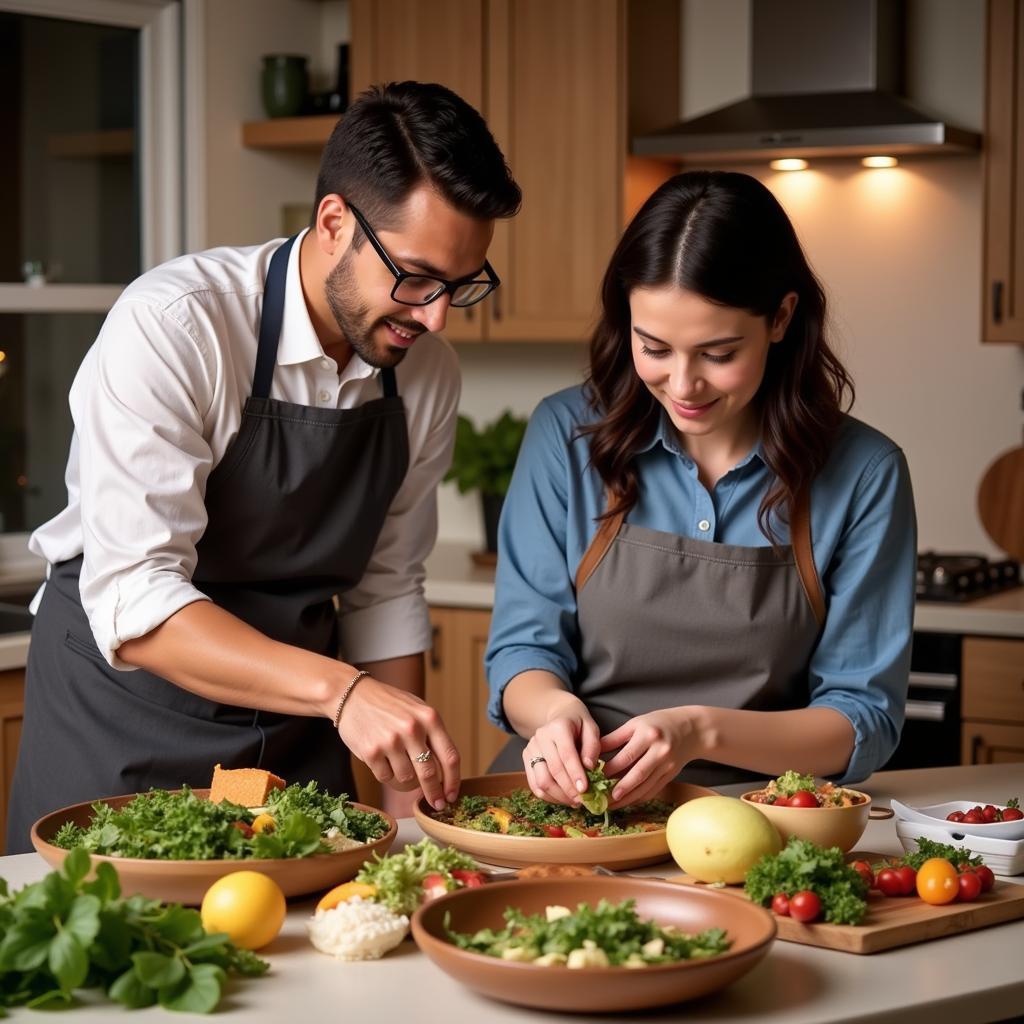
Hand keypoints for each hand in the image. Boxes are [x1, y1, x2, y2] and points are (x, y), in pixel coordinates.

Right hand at [336, 676, 459, 811]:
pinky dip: (386, 773)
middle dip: (435, 794)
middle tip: (437, 804)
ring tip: (395, 760)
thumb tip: (445, 772)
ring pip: (407, 778)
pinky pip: (385, 777)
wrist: (352, 695)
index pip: (450, 756)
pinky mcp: (371, 751)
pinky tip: (381, 758)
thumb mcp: (417, 710)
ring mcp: (391, 741)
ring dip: (404, 777)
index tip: (452, 795)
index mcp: (429, 718)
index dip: (453, 781)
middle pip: (430, 773)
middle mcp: (412, 729)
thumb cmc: (388, 704)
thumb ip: (432, 734)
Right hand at [522, 692, 600, 805]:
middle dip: (568, 789)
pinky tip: (563, 798)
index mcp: (558, 727)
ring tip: (575, 801)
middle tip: (583, 801)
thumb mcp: (591, 728)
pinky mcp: (526, 759)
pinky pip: (534, 784)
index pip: (566, 754)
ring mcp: (531, 748)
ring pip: (541, 781)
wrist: (559, 715)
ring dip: (559, 796)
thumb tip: (589, 767)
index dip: (575, 774)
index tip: (585, 790)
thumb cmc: (578, 724)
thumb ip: (592, 746)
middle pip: (552, 770)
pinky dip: (549, 796)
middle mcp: (540, 737)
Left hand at [600, 707, 702, 807]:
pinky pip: (653, 790)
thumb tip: (593, 751)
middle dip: (620, 789)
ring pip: (646, 786)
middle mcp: (660, 751)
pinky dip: (639, 798)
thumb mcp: (635, 724)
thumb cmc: (658, 723)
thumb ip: (614, 738)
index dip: (611, 769)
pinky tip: (627, 801)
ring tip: (612, 804)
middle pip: (638, 774)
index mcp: (648, 735)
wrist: (691, 729)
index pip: (627, 756)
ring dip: (628, 798)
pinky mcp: (671, 775)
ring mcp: (667, 765)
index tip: (596, 777)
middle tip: (604, 799)